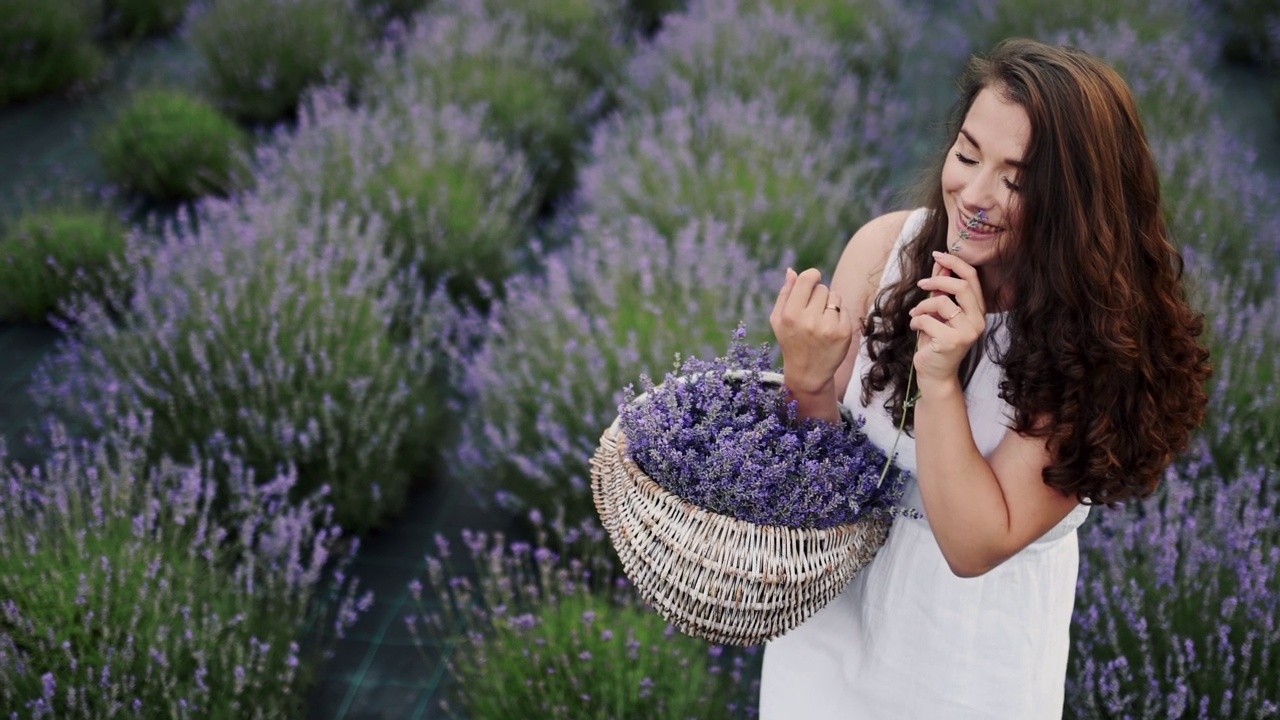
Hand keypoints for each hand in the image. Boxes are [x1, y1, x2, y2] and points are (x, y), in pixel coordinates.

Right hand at [770, 267, 852, 394]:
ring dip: (829, 304)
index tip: (812, 281)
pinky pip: (844, 309)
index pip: (807, 279)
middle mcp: (809, 321)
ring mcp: (828, 328)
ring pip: (835, 297)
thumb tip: (792, 271)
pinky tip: (830, 330)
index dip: (812, 276)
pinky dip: (838, 316)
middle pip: (821, 288)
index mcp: (790, 315)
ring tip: (821, 321)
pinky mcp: (843, 333)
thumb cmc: (791, 342)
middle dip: (818, 296)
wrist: (808, 373)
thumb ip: (785, 294)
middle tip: (812, 313)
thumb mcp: (778, 320)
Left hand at [909, 251, 986, 390]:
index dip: (955, 263)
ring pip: (942, 302)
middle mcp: (978, 320)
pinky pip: (928, 319)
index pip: (972, 278)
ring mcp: (968, 332)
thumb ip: (942, 290)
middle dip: (937, 281)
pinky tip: (915, 326)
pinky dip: (916, 320)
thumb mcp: (939, 312)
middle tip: (921, 284)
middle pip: (962, 286)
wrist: (935, 373)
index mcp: (978, 311)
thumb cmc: (936, 341)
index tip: (938, 255)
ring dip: (922, 305)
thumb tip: (940, 264)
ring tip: (915, 314)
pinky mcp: (952, 341)